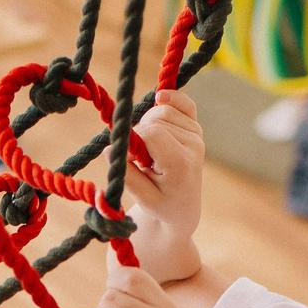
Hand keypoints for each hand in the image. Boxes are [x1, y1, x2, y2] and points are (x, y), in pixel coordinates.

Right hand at [116, 89, 204, 283]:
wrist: (183, 209)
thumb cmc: (161, 206)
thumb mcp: (143, 199)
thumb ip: (127, 175)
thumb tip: (111, 149)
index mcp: (181, 163)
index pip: (152, 133)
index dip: (132, 139)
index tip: (128, 156)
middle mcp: (193, 144)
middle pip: (155, 119)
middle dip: (140, 134)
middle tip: (140, 159)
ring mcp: (196, 134)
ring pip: (162, 110)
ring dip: (148, 125)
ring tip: (149, 151)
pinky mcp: (195, 127)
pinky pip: (183, 102)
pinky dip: (169, 98)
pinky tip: (159, 98)